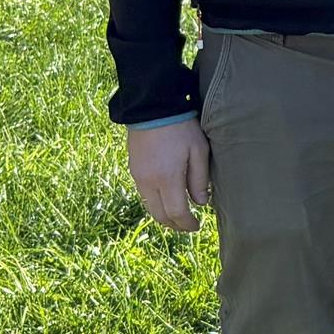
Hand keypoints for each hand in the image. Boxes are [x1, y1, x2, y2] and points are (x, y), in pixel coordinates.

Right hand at [127, 118, 210, 234]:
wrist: (152, 106)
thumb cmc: (181, 127)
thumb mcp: (199, 151)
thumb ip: (199, 179)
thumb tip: (201, 203)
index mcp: (167, 178)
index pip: (176, 213)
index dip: (187, 224)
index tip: (197, 226)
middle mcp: (148, 181)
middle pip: (160, 215)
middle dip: (174, 225)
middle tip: (188, 226)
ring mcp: (138, 175)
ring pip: (149, 206)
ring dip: (164, 215)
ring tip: (178, 215)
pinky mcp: (133, 169)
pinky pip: (143, 194)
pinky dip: (155, 203)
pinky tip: (166, 198)